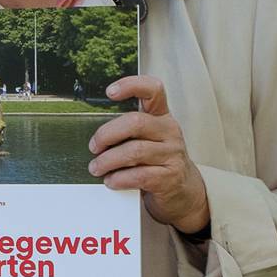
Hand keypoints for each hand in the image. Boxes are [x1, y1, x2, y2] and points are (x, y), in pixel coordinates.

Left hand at [89, 75, 209, 232]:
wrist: (182, 191)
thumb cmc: (156, 161)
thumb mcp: (147, 139)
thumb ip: (127, 131)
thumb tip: (94, 136)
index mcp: (161, 117)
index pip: (153, 90)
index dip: (132, 85)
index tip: (110, 92)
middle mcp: (169, 131)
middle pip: (135, 122)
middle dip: (107, 134)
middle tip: (94, 147)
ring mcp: (172, 154)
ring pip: (135, 151)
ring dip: (108, 160)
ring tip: (96, 168)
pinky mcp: (170, 177)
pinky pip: (139, 175)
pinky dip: (119, 178)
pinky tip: (111, 180)